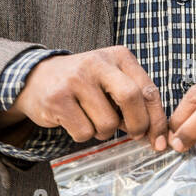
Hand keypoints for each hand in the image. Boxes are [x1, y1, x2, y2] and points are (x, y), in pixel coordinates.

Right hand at [13, 46, 168, 150]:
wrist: (36, 78)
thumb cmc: (84, 84)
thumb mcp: (111, 80)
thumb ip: (135, 100)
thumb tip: (157, 136)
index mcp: (118, 56)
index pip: (148, 89)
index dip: (157, 119)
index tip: (159, 139)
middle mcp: (97, 63)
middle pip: (131, 98)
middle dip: (138, 125)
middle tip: (134, 135)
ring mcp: (76, 80)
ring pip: (107, 122)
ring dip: (104, 132)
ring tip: (92, 119)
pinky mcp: (57, 99)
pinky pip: (84, 132)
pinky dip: (84, 135)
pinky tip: (75, 120)